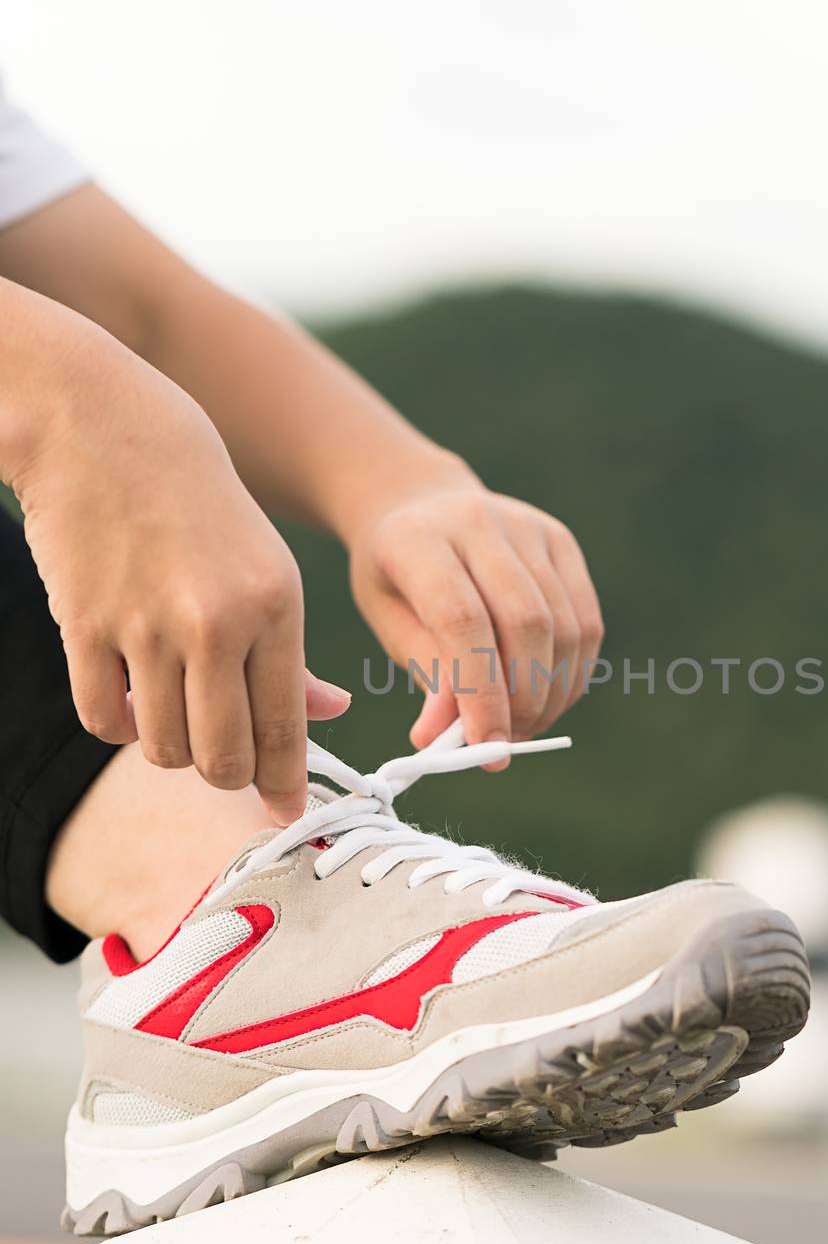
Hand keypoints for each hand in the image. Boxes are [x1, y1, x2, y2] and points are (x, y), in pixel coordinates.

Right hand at [11, 320, 349, 822]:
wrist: (107, 429)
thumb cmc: (201, 506)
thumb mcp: (269, 568)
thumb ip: (292, 653)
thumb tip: (328, 716)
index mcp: (276, 607)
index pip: (285, 729)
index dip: (285, 785)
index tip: (287, 814)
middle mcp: (216, 622)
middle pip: (222, 759)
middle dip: (227, 775)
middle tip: (225, 759)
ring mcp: (145, 627)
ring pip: (163, 748)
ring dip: (171, 747)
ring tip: (176, 711)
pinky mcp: (84, 625)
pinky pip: (102, 720)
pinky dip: (118, 724)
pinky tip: (129, 695)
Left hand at [348, 481, 603, 761]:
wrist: (421, 504)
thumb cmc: (398, 576)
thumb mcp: (391, 622)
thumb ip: (428, 674)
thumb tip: (443, 739)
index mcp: (419, 540)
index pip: (463, 621)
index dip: (480, 692)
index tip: (487, 748)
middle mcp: (479, 521)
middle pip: (525, 622)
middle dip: (524, 698)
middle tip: (507, 744)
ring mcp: (529, 526)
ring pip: (565, 625)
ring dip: (552, 693)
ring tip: (525, 725)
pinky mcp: (562, 541)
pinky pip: (586, 620)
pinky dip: (574, 672)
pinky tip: (549, 697)